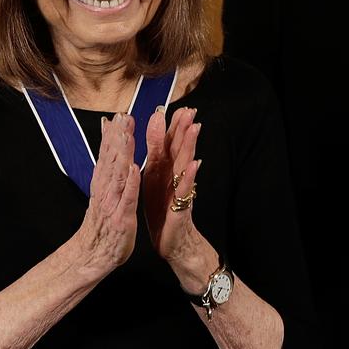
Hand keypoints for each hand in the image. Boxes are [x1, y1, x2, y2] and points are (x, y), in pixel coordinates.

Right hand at [74, 113, 139, 275]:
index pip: (108, 153)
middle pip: (112, 159)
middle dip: (118, 137)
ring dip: (123, 154)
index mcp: (104, 181)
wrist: (93, 254)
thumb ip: (106, 161)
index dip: (114, 133)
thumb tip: (106, 135)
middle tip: (123, 117)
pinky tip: (134, 169)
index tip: (119, 114)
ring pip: (119, 174)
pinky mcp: (122, 217)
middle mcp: (106, 188)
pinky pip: (127, 198)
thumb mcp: (103, 189)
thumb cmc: (103, 221)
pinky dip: (130, 183)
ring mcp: (114, 202)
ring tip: (127, 135)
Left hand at [142, 106, 202, 262]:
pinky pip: (186, 190)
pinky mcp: (182, 207)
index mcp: (163, 170)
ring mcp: (180, 191)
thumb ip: (156, 156)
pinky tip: (195, 165)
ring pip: (185, 165)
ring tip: (195, 128)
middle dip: (184, 129)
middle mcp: (174, 177)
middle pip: (179, 149)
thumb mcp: (154, 180)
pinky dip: (190, 177)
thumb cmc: (162, 211)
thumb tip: (157, 131)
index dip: (170, 125)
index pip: (167, 143)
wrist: (172, 243)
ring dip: (190, 146)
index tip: (171, 106)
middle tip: (189, 110)